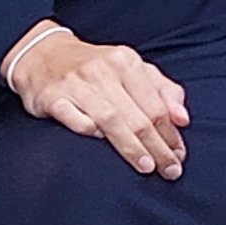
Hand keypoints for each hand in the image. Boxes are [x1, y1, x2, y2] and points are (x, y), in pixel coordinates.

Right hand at [7, 24, 190, 177]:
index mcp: (127, 62)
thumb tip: (183, 119)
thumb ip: (163, 90)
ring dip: (131, 146)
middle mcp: (103, 71)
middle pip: (137, 115)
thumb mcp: (133, 68)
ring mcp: (76, 84)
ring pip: (110, 119)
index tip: (180, 156)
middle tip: (170, 169)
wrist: (42, 54)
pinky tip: (102, 146)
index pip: (157, 104)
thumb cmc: (96, 68)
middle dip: (158, 146)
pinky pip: (74, 118)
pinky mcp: (51, 97)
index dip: (171, 133)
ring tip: (147, 166)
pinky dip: (90, 131)